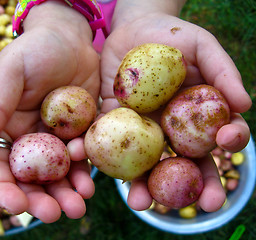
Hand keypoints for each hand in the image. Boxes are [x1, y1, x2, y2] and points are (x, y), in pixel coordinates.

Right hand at [0, 2, 99, 222]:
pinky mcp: (80, 133)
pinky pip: (82, 159)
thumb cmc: (36, 49)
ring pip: (58, 175)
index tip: (17, 206)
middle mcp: (30, 139)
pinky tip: (91, 183)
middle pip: (30, 179)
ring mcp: (56, 139)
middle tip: (56, 214)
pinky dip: (85, 172)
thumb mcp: (11, 71)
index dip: (4, 189)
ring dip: (67, 193)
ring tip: (79, 206)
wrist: (72, 40)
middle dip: (41, 200)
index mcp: (6, 128)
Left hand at [100, 7, 251, 211]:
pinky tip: (100, 171)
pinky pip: (108, 143)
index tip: (228, 143)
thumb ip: (223, 72)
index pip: (219, 137)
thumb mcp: (202, 46)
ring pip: (145, 164)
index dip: (230, 145)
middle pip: (184, 164)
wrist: (132, 30)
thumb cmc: (172, 37)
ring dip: (143, 186)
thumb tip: (244, 104)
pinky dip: (103, 158)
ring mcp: (140, 130)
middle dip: (194, 187)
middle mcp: (170, 130)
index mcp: (195, 116)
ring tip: (139, 203)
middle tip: (204, 206)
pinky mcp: (112, 123)